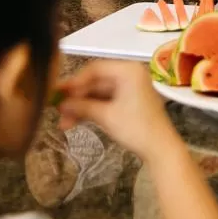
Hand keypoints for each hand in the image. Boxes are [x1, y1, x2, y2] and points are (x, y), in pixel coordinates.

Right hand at [56, 59, 176, 159]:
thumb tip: (60, 104)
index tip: (58, 93)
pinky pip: (106, 101)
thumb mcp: (105, 116)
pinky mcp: (129, 101)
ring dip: (82, 107)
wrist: (161, 149)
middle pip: (95, 82)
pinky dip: (92, 110)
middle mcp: (129, 74)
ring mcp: (130, 88)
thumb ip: (81, 106)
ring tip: (64, 123)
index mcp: (127, 70)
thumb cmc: (135, 128)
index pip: (94, 69)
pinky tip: (76, 122)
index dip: (74, 81)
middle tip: (57, 110)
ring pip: (98, 93)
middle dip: (76, 98)